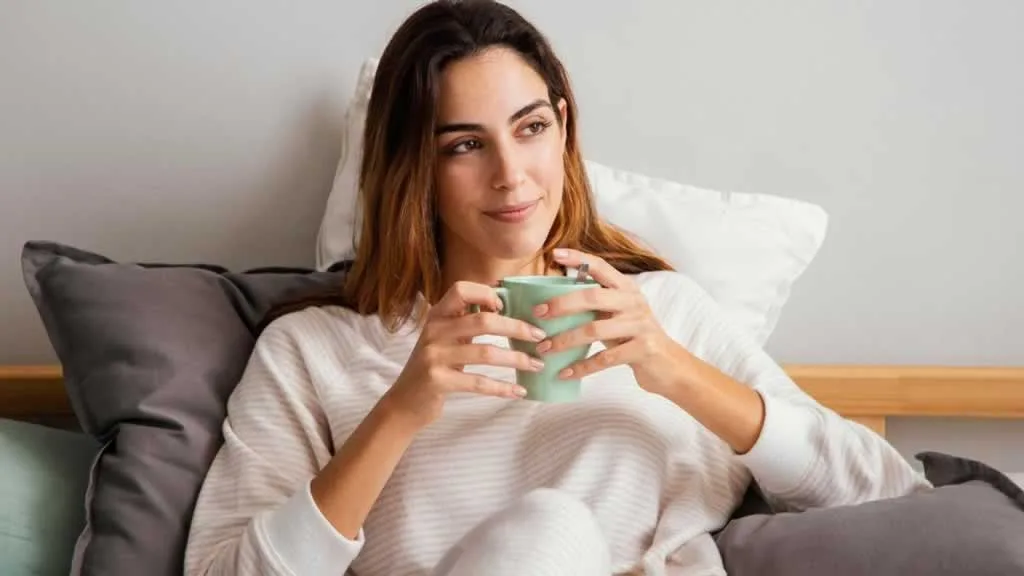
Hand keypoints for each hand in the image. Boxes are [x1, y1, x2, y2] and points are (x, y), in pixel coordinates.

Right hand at [381, 281, 546, 430]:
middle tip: (540, 336)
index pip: (461, 290)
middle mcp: (434, 331)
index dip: (487, 293)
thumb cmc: (435, 367)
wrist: (405, 402)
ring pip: (486, 352)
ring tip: (537, 365)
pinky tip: (519, 391)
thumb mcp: (445, 338)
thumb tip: (507, 308)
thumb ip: (466, 322)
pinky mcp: (437, 381)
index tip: (507, 307)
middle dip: (517, 327)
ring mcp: (434, 356)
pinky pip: (478, 382)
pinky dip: (502, 388)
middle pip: (483, 321)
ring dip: (517, 359)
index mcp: (437, 315)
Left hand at [534, 249, 689, 396]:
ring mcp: (639, 325)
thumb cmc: (634, 338)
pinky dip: (581, 367)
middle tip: (538, 313)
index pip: (600, 266)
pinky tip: (564, 373)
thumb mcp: (618, 315)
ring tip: (543, 349)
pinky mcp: (642, 350)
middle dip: (561, 304)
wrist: (670, 366)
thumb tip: (552, 300)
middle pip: (592, 297)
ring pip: (594, 330)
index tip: (554, 254)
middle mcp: (634, 302)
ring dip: (565, 340)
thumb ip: (595, 304)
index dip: (578, 258)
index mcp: (627, 289)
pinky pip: (604, 359)